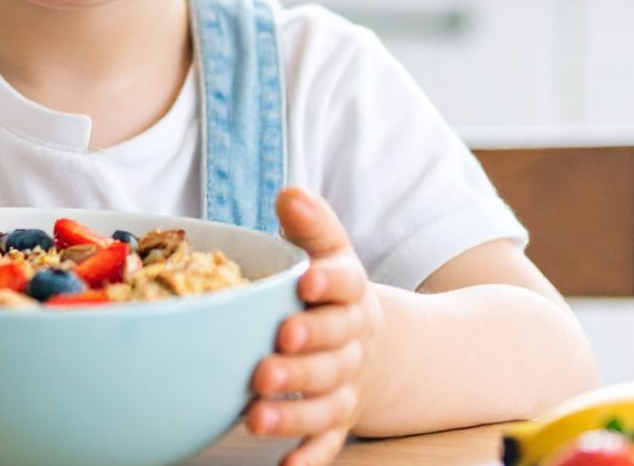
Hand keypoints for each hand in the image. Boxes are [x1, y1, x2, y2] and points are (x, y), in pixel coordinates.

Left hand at [248, 186, 383, 465]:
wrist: (376, 345)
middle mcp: (353, 343)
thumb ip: (312, 226)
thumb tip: (289, 194)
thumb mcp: (330, 253)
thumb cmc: (333, 294)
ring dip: (295, 411)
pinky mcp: (338, 421)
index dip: (330, 282)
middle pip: (334, 352)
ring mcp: (347, 385)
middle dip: (303, 358)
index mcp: (350, 295)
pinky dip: (310, 457)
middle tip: (270, 360)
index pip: (347, 284)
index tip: (308, 280)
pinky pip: (328, 444)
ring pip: (326, 402)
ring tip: (256, 414)